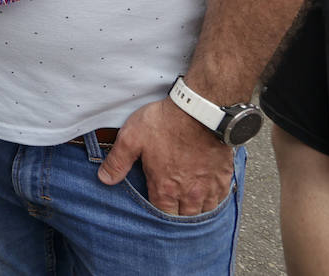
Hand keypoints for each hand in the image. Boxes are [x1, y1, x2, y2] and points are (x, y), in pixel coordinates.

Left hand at [96, 98, 235, 215]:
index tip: (156, 205)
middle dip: (177, 214)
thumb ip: (117, 162)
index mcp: (165, 188)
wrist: (199, 112)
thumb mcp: (131, 139)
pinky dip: (214, 200)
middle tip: (172, 205)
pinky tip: (208, 194)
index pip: (162, 214)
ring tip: (189, 202)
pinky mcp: (224, 177)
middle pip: (184, 217)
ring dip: (196, 210)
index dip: (158, 212)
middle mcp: (189, 193)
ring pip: (204, 211)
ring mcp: (208, 186)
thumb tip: (104, 179)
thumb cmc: (165, 123)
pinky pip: (221, 199)